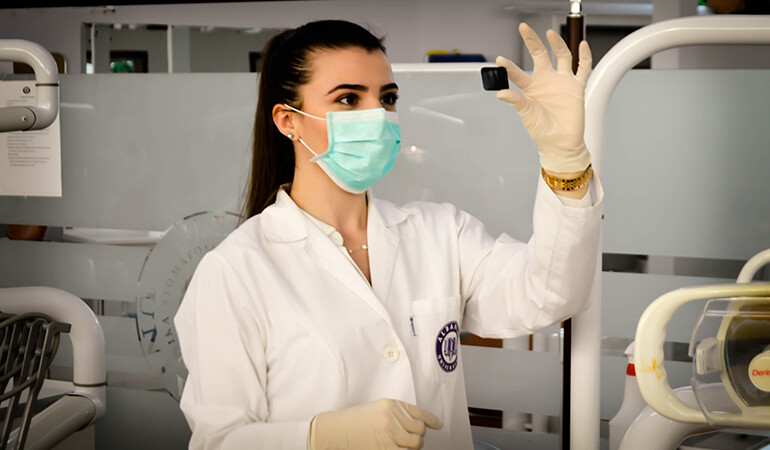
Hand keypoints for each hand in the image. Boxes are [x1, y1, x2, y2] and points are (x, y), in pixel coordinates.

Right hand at [310, 398, 442, 449]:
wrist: (337, 430)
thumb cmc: (355, 420)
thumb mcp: (378, 409)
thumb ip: (397, 414)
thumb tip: (416, 424)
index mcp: (392, 405)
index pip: (419, 412)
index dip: (431, 420)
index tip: (438, 425)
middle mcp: (393, 417)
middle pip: (420, 430)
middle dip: (417, 436)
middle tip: (408, 438)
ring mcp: (390, 433)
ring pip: (415, 443)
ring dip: (412, 446)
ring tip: (401, 445)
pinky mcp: (386, 448)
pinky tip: (397, 448)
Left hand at [496, 23, 591, 172]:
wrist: (561, 144)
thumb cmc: (542, 131)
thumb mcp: (526, 115)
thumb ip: (516, 101)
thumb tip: (501, 93)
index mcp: (531, 88)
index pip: (518, 73)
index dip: (509, 66)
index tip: (500, 60)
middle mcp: (546, 81)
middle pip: (540, 55)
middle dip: (532, 41)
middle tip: (523, 28)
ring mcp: (562, 82)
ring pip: (561, 56)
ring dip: (557, 44)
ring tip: (549, 34)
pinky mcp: (576, 87)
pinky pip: (582, 68)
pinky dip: (584, 56)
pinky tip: (582, 44)